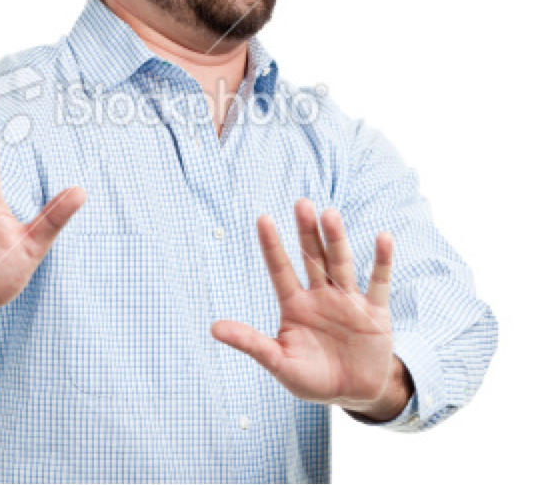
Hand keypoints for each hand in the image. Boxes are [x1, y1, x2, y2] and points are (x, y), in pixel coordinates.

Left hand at [211, 198, 394, 411]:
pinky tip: (383, 237)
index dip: (272, 245)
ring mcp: (348, 300)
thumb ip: (251, 343)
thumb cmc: (312, 378)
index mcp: (295, 304)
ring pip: (341, 263)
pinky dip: (382, 261)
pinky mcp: (375, 311)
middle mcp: (320, 295)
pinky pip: (379, 282)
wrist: (355, 394)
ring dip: (336, 240)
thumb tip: (213, 328)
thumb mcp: (279, 362)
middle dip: (307, 232)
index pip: (280, 269)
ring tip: (330, 215)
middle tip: (301, 203)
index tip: (263, 218)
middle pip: (312, 257)